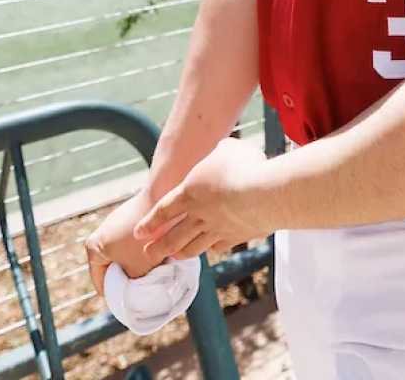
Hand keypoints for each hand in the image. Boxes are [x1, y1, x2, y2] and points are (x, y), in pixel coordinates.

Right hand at [84, 191, 158, 293]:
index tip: (132, 303)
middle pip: (113, 267)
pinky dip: (146, 250)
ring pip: (127, 254)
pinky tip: (160, 256)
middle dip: (129, 278)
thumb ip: (133, 284)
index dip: (116, 295)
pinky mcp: (132, 217)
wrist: (161, 199)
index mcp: (93, 248)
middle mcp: (102, 234)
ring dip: (139, 264)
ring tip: (154, 272)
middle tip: (144, 289)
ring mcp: (117, 224)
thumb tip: (138, 290)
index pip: (101, 280)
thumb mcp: (138, 270)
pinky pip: (136, 242)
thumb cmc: (146, 239)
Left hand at [134, 138, 271, 263]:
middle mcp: (200, 215)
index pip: (164, 210)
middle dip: (158, 247)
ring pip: (194, 247)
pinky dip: (211, 248)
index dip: (150, 222)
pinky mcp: (238, 236)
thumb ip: (218, 153)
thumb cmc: (244, 166)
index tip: (138, 234)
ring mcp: (219, 229)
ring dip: (181, 252)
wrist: (266, 193)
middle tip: (147, 255)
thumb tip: (221, 152)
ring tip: (173, 257)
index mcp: (190, 193)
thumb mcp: (226, 149)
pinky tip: (210, 248)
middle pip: (174, 236)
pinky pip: (219, 246)